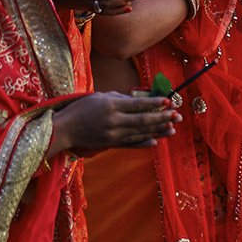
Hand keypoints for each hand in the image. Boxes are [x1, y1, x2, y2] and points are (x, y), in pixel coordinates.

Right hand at [47, 92, 180, 157]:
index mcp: (111, 105)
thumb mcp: (99, 97)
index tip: (168, 101)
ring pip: (140, 132)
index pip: (138, 105)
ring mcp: (113, 135)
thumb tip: (139, 101)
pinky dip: (144, 143)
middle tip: (177, 115)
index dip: (155, 104)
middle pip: (143, 120)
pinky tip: (156, 141)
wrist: (64, 129)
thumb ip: (120, 98)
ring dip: (158, 130)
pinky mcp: (110, 144)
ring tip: (172, 128)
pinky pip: (131, 144)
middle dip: (162, 118)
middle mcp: (114, 121)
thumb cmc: (81, 108)